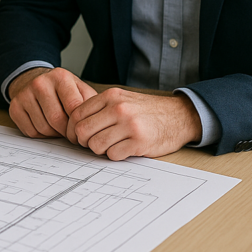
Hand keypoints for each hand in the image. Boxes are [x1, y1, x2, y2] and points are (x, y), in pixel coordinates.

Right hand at [8, 67, 96, 139]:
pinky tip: (46, 125)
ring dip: (54, 134)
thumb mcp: (80, 89)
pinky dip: (41, 134)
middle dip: (67, 132)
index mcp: (60, 77)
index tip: (83, 129)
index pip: (73, 107)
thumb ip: (91, 104)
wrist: (34, 80)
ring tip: (59, 127)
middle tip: (71, 133)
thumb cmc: (62, 90)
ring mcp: (24, 95)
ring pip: (43, 128)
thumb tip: (98, 124)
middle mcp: (40, 83)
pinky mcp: (14, 107)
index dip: (79, 124)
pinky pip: (31, 132)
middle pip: (57, 120)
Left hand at [66, 89, 202, 159]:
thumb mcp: (122, 99)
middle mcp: (118, 108)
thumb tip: (74, 125)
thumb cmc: (146, 110)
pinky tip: (122, 149)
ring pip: (95, 145)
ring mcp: (129, 125)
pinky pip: (112, 154)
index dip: (72, 128)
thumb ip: (100, 108)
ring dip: (99, 149)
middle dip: (83, 141)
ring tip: (109, 145)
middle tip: (91, 144)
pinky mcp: (139, 142)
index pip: (77, 114)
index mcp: (111, 96)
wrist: (179, 116)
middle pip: (82, 130)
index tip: (76, 136)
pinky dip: (114, 155)